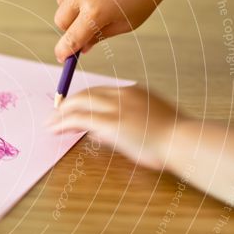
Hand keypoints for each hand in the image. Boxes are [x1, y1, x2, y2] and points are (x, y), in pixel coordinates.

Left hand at [46, 86, 183, 169]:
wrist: (183, 141)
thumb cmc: (172, 139)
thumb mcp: (149, 125)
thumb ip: (126, 126)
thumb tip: (101, 134)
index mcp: (135, 92)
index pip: (101, 92)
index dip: (84, 100)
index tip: (74, 107)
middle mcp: (123, 95)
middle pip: (87, 94)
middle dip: (68, 104)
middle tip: (55, 113)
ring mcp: (116, 108)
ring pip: (79, 104)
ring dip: (61, 114)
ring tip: (50, 123)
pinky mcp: (110, 123)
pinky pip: (79, 120)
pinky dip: (63, 123)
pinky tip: (54, 129)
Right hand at [54, 0, 178, 61]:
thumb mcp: (125, 23)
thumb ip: (99, 36)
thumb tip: (82, 48)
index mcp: (95, 12)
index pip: (71, 38)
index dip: (64, 50)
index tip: (62, 57)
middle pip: (60, 20)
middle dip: (69, 26)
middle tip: (85, 24)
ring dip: (72, 4)